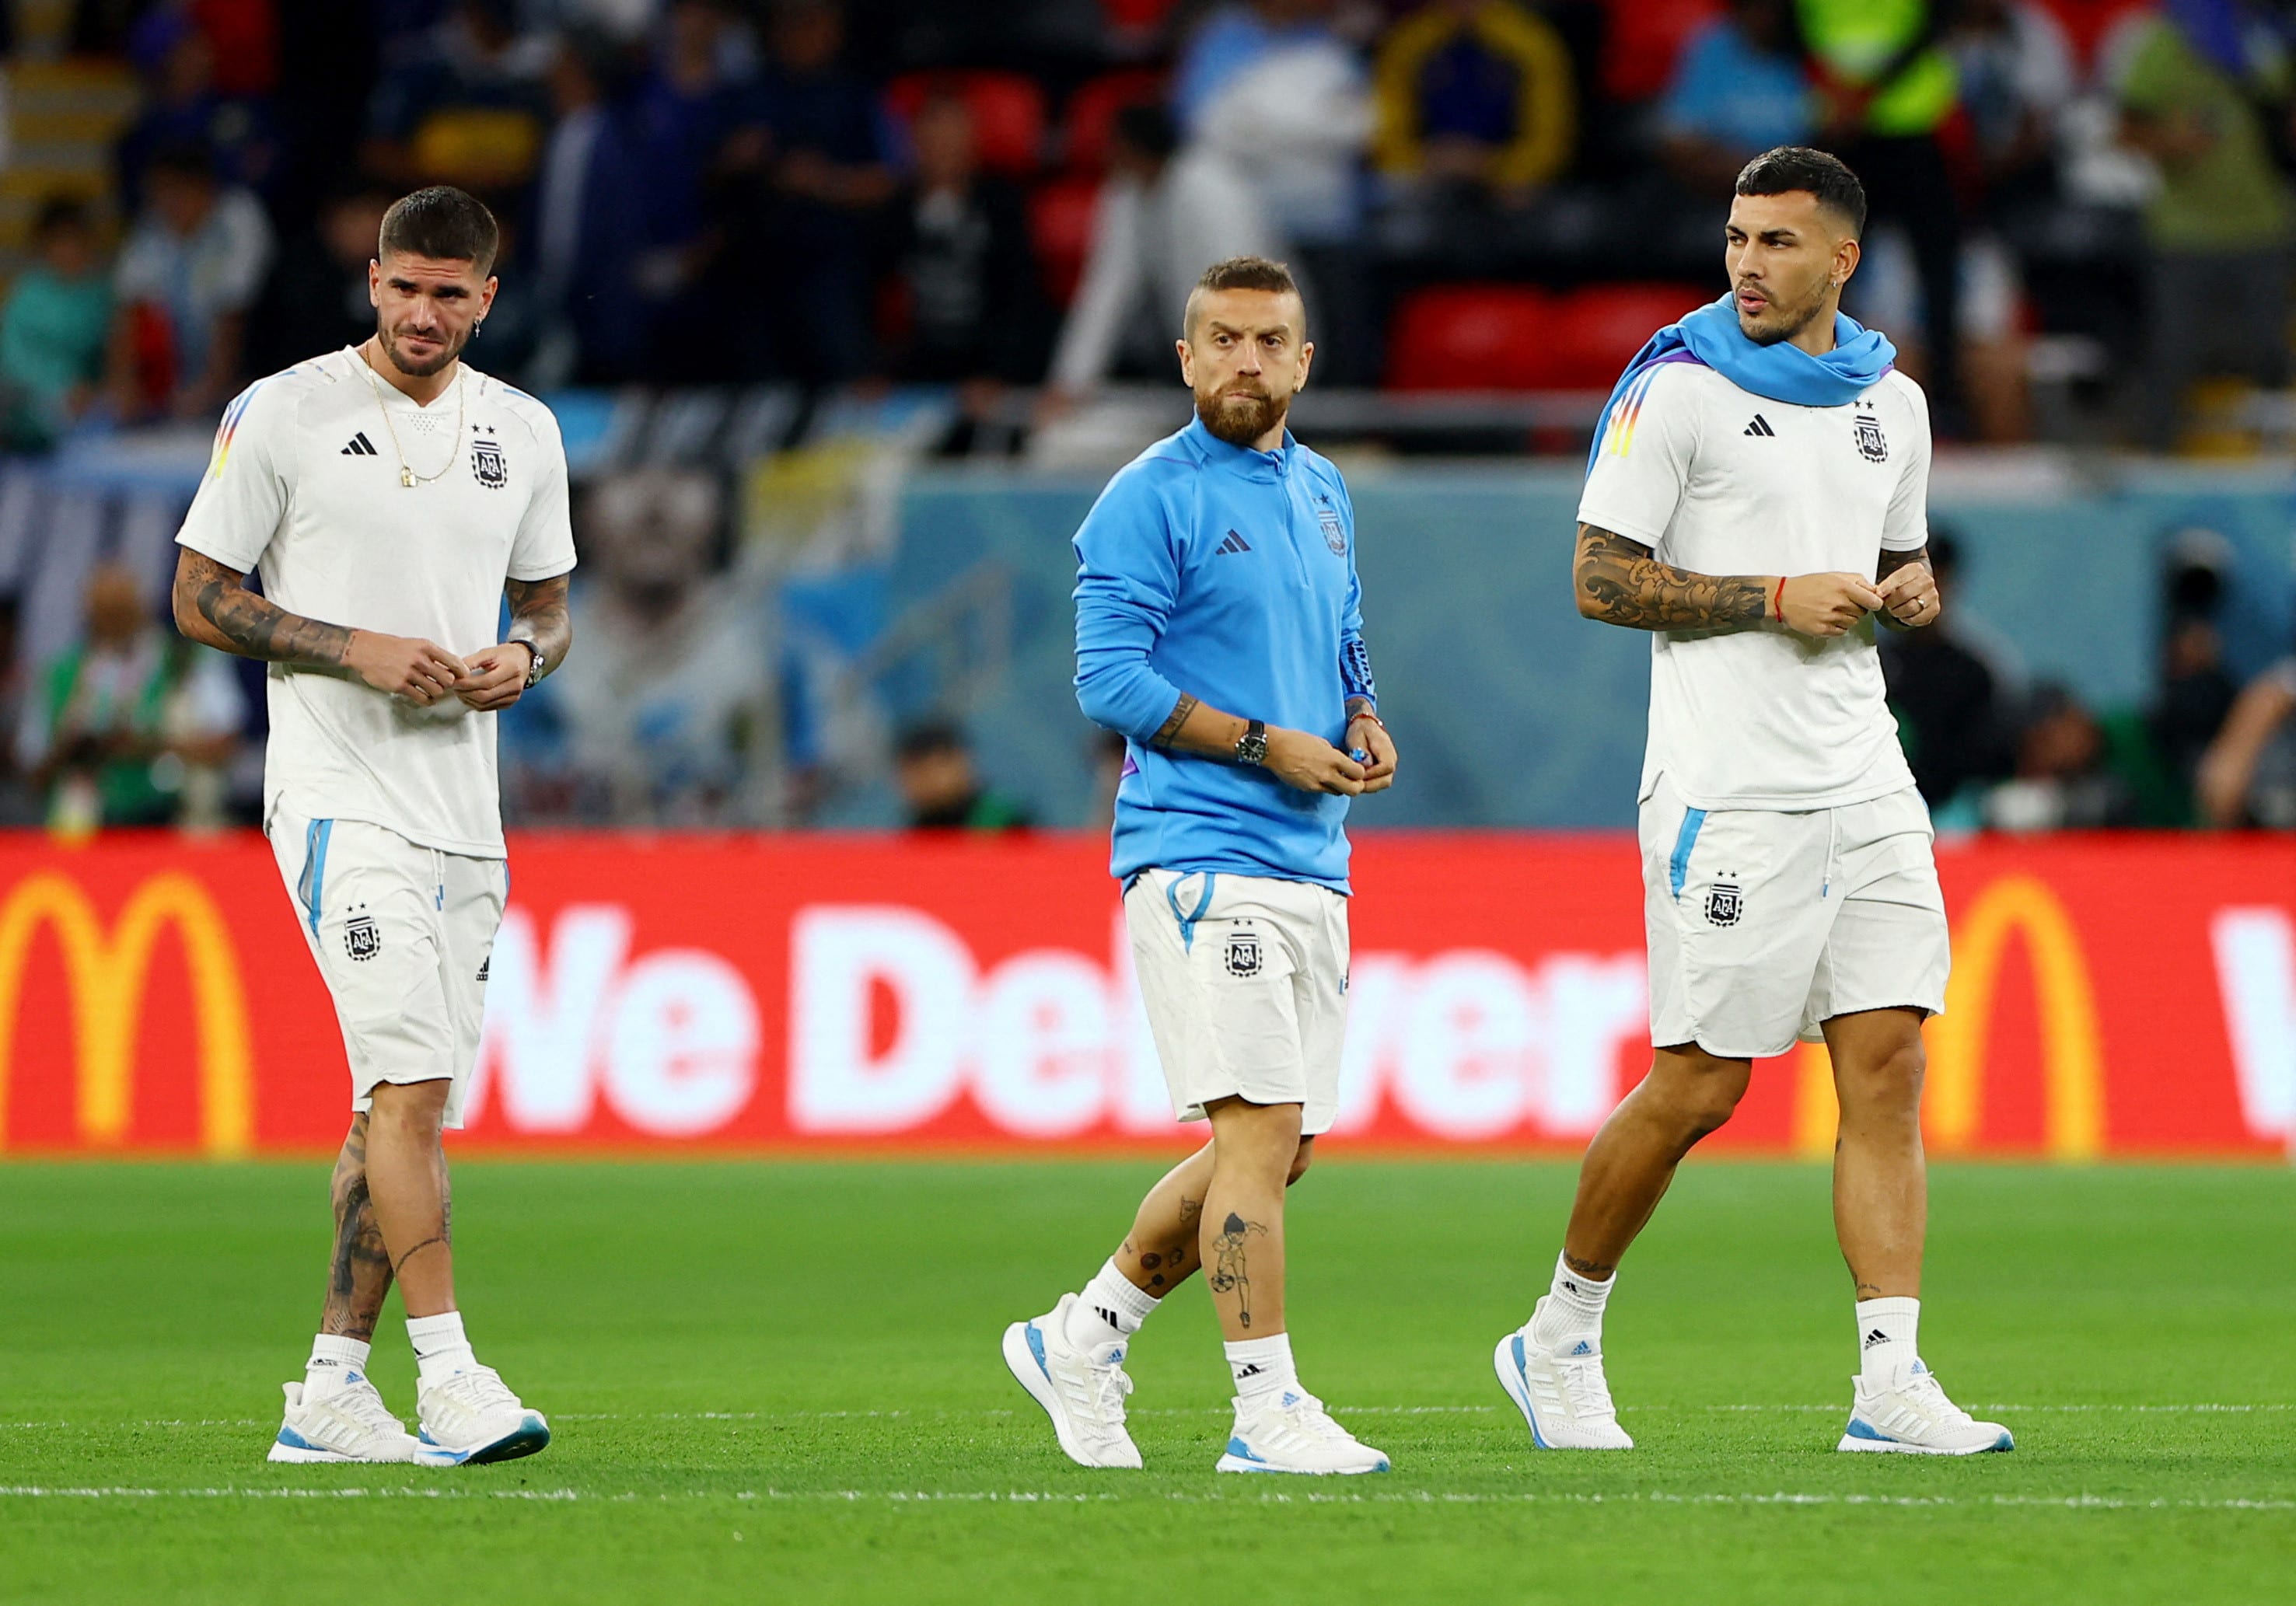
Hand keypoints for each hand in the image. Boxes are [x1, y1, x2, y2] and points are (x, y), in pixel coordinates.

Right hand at [345, 630, 468, 704]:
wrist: (364, 650)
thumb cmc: (389, 646)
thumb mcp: (414, 644)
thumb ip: (431, 654)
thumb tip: (451, 666)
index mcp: (425, 647)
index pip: (453, 661)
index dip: (461, 672)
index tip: (463, 677)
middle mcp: (420, 660)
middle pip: (447, 679)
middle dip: (448, 685)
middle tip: (443, 685)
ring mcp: (409, 673)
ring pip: (436, 691)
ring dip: (436, 693)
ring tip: (431, 691)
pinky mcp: (400, 685)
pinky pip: (422, 698)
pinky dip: (426, 700)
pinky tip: (424, 698)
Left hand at [453, 642, 536, 711]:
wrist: (523, 661)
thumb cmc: (506, 655)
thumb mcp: (489, 652)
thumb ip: (472, 661)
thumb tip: (455, 670)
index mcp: (512, 669)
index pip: (486, 682)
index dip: (467, 683)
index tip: (454, 680)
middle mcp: (515, 686)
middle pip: (485, 696)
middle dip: (465, 692)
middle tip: (453, 686)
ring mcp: (513, 697)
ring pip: (484, 704)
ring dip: (467, 699)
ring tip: (458, 690)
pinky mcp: (509, 703)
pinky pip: (487, 708)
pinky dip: (474, 703)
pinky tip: (467, 696)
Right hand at [1263, 725, 1364, 795]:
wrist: (1274, 749)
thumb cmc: (1296, 741)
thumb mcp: (1321, 742)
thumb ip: (1334, 754)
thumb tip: (1342, 762)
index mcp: (1333, 759)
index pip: (1358, 773)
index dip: (1360, 773)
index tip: (1357, 770)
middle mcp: (1327, 774)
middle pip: (1353, 790)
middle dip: (1356, 786)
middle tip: (1352, 781)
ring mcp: (1316, 783)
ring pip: (1338, 793)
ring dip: (1340, 787)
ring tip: (1334, 778)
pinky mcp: (1307, 789)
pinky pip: (1322, 791)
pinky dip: (1325, 786)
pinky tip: (1318, 777)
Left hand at [1348, 710, 1396, 792]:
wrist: (1365, 725)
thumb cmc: (1360, 730)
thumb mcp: (1357, 737)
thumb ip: (1362, 751)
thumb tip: (1366, 766)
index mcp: (1386, 749)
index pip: (1387, 767)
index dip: (1373, 774)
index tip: (1358, 775)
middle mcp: (1391, 759)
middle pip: (1386, 780)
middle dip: (1370, 785)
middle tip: (1354, 784)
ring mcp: (1388, 765)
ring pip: (1383, 783)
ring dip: (1369, 787)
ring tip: (1354, 783)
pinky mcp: (1383, 770)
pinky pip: (1378, 782)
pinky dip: (1369, 785)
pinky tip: (1356, 781)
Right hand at [1777, 572, 1884, 637]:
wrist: (1784, 597)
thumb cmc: (1809, 585)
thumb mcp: (1834, 575)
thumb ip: (1857, 581)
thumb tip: (1875, 590)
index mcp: (1843, 588)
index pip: (1873, 601)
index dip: (1875, 603)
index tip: (1873, 603)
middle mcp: (1838, 604)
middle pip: (1863, 613)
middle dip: (1857, 608)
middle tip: (1844, 603)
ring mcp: (1830, 618)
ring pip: (1853, 623)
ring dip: (1847, 618)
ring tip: (1833, 610)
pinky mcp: (1822, 630)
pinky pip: (1841, 632)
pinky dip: (1838, 626)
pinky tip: (1827, 618)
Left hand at [1875, 560, 1940, 627]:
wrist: (1919, 589)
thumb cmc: (1902, 584)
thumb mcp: (1894, 578)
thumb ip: (1885, 584)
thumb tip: (1876, 594)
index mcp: (1915, 569)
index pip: (1899, 578)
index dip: (1887, 587)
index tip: (1879, 594)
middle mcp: (1927, 580)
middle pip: (1904, 594)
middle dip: (1891, 602)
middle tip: (1887, 604)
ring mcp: (1932, 594)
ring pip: (1911, 607)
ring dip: (1898, 612)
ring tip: (1895, 610)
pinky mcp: (1935, 608)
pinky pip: (1918, 618)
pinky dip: (1908, 619)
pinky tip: (1904, 616)